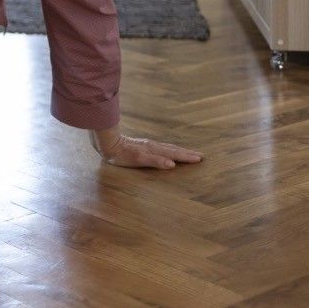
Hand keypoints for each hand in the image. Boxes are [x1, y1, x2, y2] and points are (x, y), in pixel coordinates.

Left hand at [88, 126, 202, 169]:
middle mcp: (153, 146)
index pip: (174, 154)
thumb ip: (155, 161)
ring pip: (168, 147)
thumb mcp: (138, 160)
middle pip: (174, 149)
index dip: (187, 157)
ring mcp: (148, 145)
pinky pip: (161, 147)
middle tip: (201, 155)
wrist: (107, 143)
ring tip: (189, 153)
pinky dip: (170, 149)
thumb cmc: (122, 155)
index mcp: (155, 150)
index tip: (200, 158)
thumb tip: (172, 164)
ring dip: (180, 150)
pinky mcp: (143, 146)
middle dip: (187, 153)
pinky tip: (168, 151)